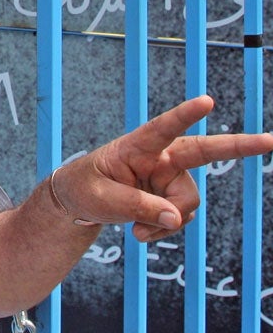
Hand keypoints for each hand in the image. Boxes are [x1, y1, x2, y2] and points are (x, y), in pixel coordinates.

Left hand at [50, 95, 272, 242]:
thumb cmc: (84, 188)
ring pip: (186, 203)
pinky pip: (180, 218)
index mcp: (135, 146)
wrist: (78, 202)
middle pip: (203, 151)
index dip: (184, 115)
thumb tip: (175, 217)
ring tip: (136, 231)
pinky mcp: (171, 196)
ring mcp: (168, 177)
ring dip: (166, 222)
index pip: (162, 128)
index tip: (207, 101)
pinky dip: (164, 230)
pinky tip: (142, 231)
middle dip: (238, 146)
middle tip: (271, 141)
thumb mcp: (99, 198)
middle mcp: (159, 158)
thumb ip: (135, 206)